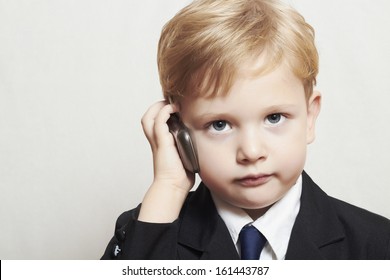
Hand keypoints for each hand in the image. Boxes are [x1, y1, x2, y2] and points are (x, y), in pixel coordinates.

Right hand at [139, 101, 194, 221]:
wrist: (173, 186)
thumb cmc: (180, 175)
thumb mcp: (186, 154)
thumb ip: (189, 145)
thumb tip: (204, 138)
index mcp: (161, 142)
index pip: (155, 121)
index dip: (162, 112)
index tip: (176, 107)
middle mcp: (156, 139)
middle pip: (148, 116)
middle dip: (158, 106)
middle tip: (172, 103)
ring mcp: (157, 140)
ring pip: (149, 116)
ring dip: (159, 107)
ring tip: (172, 104)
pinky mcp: (161, 141)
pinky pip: (158, 121)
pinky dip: (165, 111)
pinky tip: (174, 109)